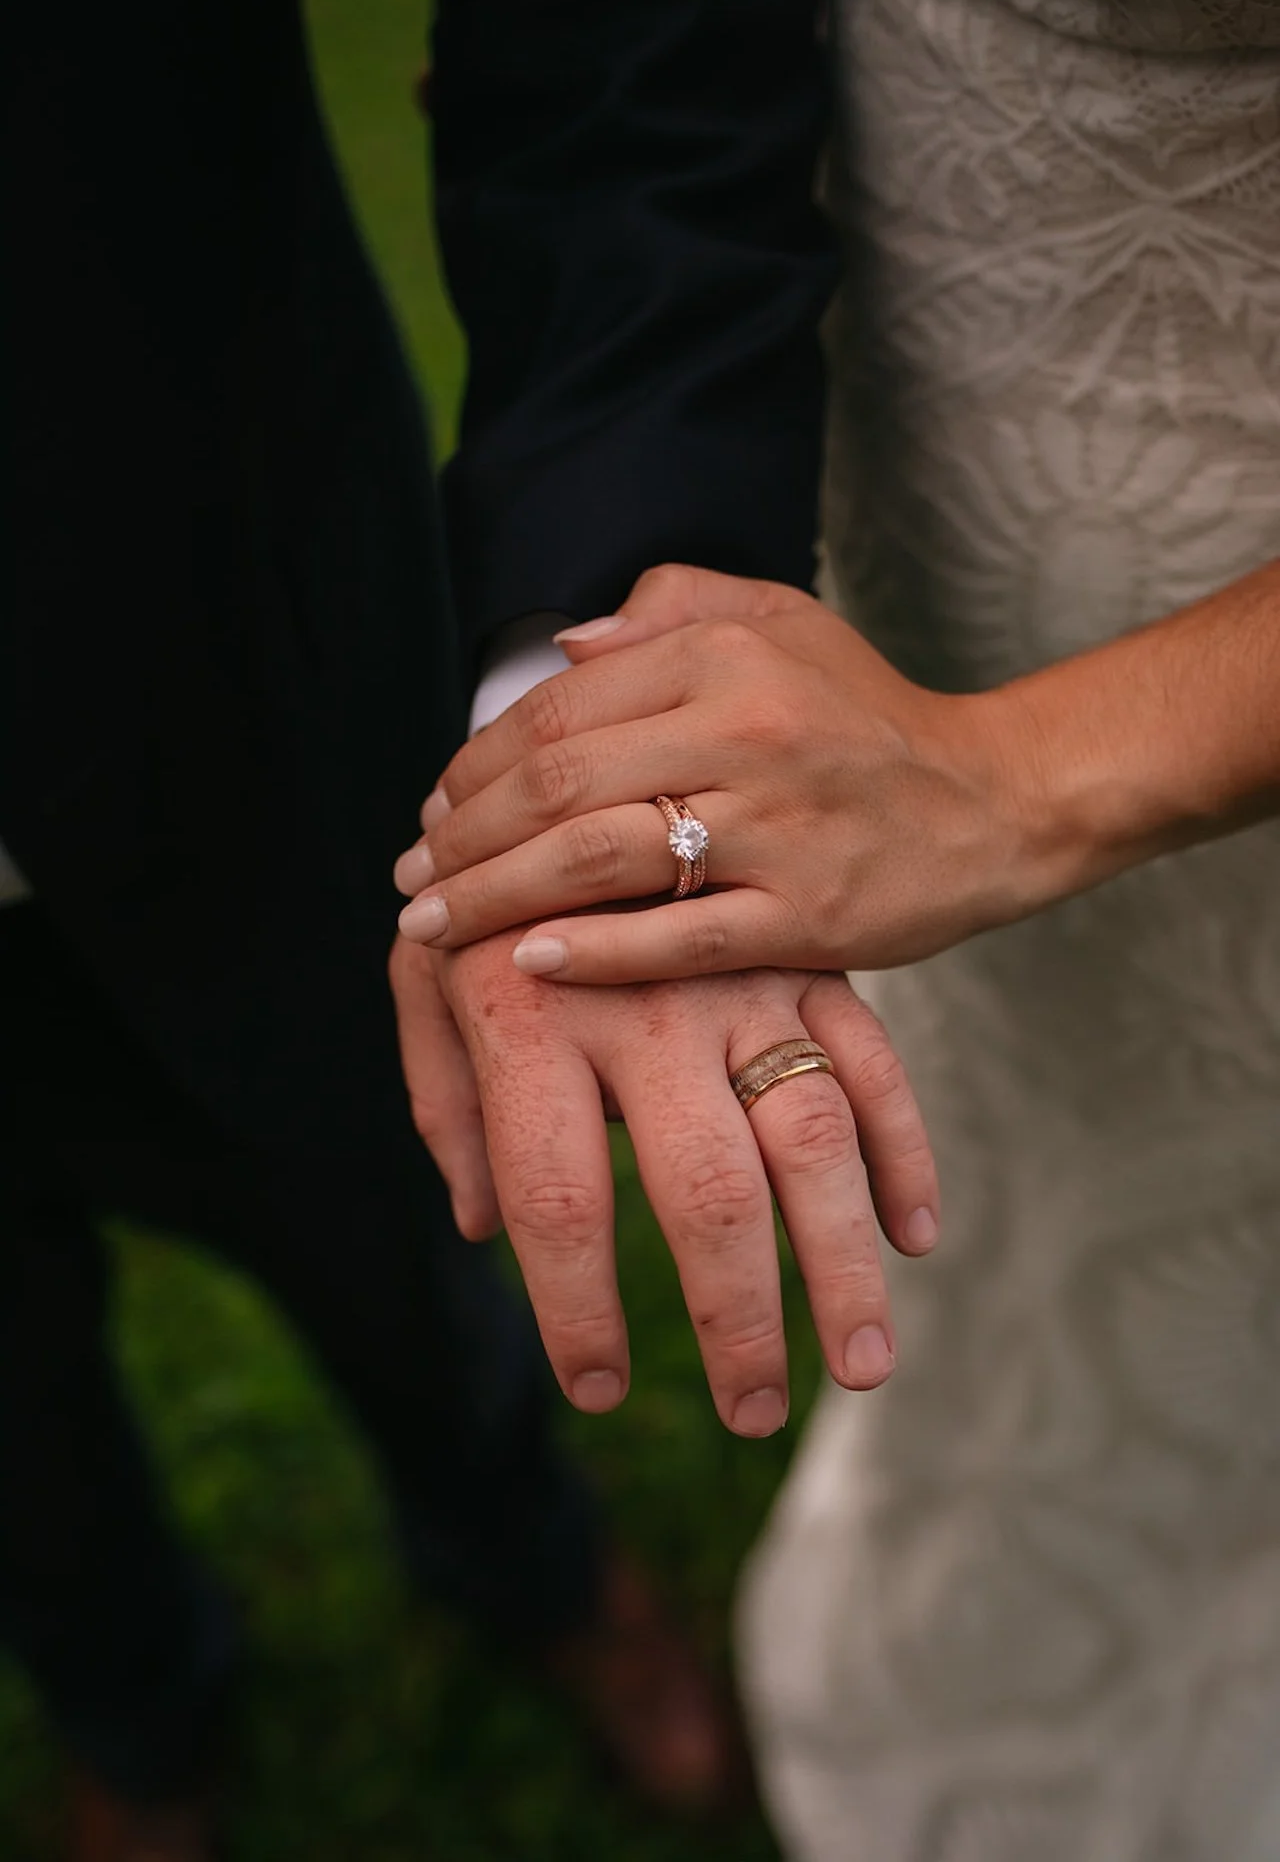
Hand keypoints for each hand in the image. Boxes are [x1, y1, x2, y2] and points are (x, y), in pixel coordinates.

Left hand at [389, 932, 939, 1435]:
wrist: (585, 747)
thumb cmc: (490, 888)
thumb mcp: (428, 973)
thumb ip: (441, 1095)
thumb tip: (476, 1225)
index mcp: (534, 1016)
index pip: (554, 1198)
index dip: (574, 1311)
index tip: (599, 1391)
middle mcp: (648, 1004)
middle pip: (703, 1190)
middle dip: (736, 1321)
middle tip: (755, 1416)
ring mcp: (743, 975)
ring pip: (811, 1135)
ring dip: (843, 1264)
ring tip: (863, 1372)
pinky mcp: (809, 954)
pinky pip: (877, 1061)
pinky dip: (906, 1150)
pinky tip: (917, 1237)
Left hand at [394, 565, 1035, 983]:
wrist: (994, 803)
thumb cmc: (870, 716)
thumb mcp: (782, 622)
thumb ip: (669, 610)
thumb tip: (561, 650)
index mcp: (726, 658)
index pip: (560, 710)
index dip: (476, 765)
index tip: (435, 811)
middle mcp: (746, 733)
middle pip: (558, 784)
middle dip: (464, 836)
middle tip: (411, 877)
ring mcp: (776, 829)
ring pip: (597, 859)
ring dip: (494, 895)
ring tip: (432, 924)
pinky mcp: (805, 915)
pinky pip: (675, 938)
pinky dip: (592, 952)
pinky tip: (525, 960)